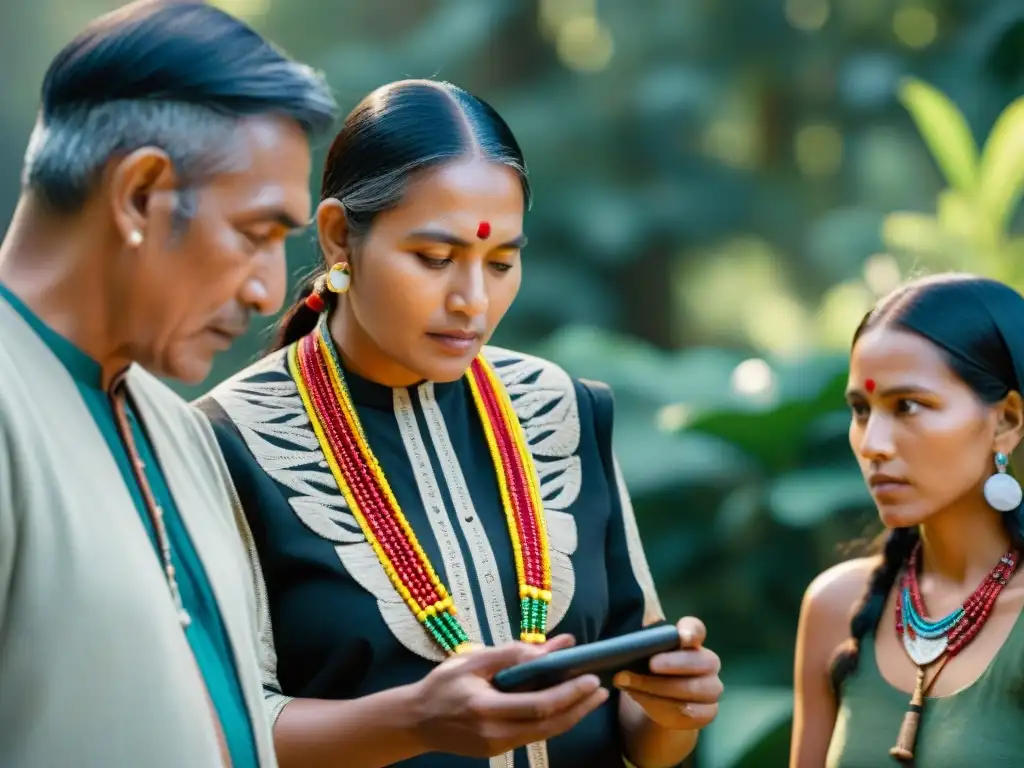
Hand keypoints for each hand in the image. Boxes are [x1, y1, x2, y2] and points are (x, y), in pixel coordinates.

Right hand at [409, 634, 608, 757]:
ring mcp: (496, 747)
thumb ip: (514, 653)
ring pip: (544, 733)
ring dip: (571, 715)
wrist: (415, 721)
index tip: (591, 678)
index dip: (569, 693)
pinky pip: (532, 735)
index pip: (538, 705)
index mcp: (485, 707)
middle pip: (549, 725)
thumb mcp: (473, 659)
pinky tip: (565, 705)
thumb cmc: (442, 684)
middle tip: (602, 689)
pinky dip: (552, 720)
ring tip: (591, 697)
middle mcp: (494, 733)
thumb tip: (554, 646)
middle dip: (580, 708)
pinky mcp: (497, 751)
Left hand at [613, 617, 722, 731]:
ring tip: (630, 683)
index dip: (690, 632)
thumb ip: (645, 634)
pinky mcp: (707, 712)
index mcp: (692, 639)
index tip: (680, 636)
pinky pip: (686, 712)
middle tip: (650, 664)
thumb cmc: (647, 666)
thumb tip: (643, 623)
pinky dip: (660, 706)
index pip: (696, 630)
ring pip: (691, 689)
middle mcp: (708, 662)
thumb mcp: (642, 649)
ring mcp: (711, 688)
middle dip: (673, 664)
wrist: (655, 700)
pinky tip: (641, 699)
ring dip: (659, 687)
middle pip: (700, 661)